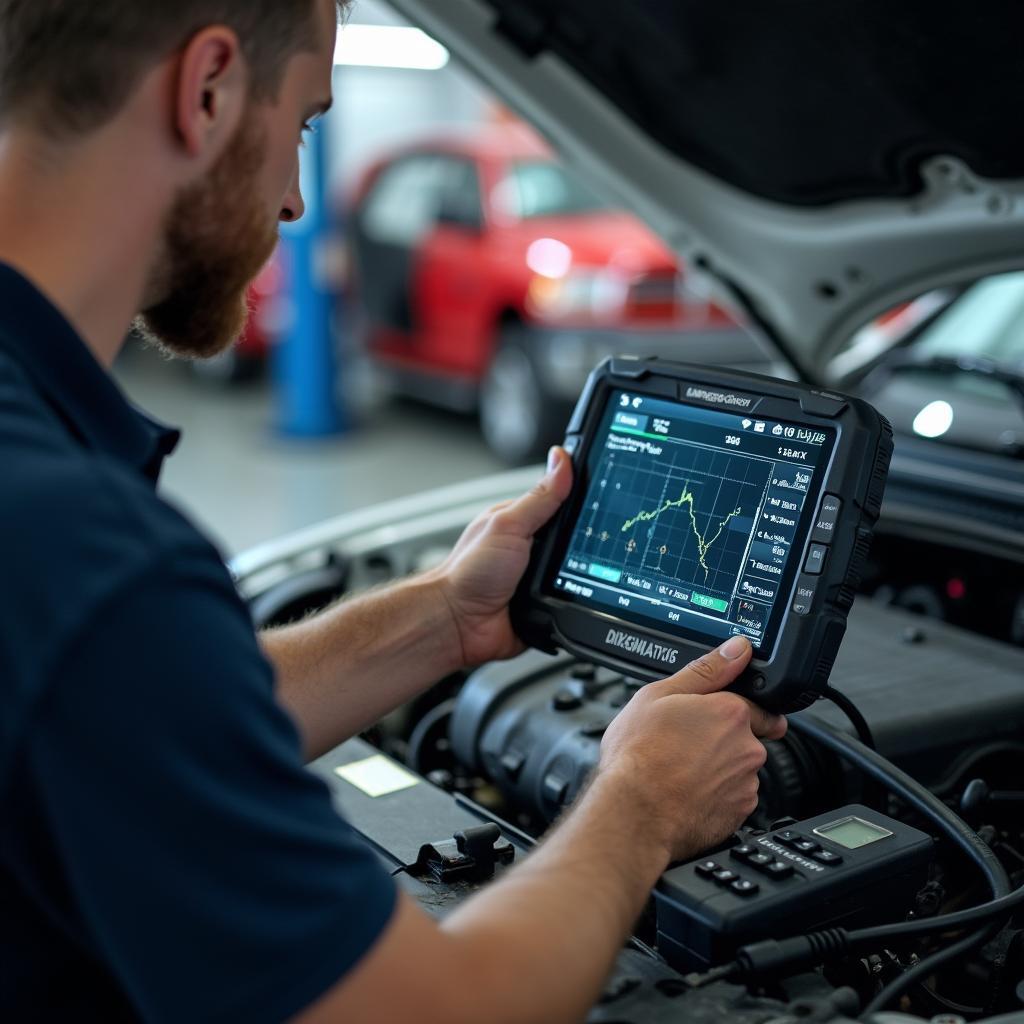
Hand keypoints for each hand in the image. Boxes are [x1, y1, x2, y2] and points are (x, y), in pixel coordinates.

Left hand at [432, 447, 572, 666]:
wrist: (456, 623)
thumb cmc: (468, 572)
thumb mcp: (508, 525)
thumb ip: (539, 497)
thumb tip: (562, 460)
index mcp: (521, 523)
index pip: (562, 504)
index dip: (582, 501)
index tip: (605, 495)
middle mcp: (531, 550)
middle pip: (576, 541)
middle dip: (584, 546)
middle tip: (575, 550)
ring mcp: (538, 580)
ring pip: (579, 573)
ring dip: (579, 578)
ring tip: (564, 580)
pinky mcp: (545, 608)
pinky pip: (572, 604)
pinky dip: (573, 605)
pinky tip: (565, 602)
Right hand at [597, 635, 786, 862]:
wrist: (634, 813)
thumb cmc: (640, 755)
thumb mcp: (659, 695)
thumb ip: (706, 670)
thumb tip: (737, 649)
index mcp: (730, 712)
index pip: (750, 700)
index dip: (725, 706)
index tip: (707, 716)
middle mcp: (747, 747)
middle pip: (743, 735)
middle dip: (720, 738)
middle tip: (684, 743)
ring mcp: (745, 783)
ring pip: (736, 767)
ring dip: (717, 767)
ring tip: (679, 769)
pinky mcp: (739, 813)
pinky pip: (732, 796)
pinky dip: (715, 794)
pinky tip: (686, 791)